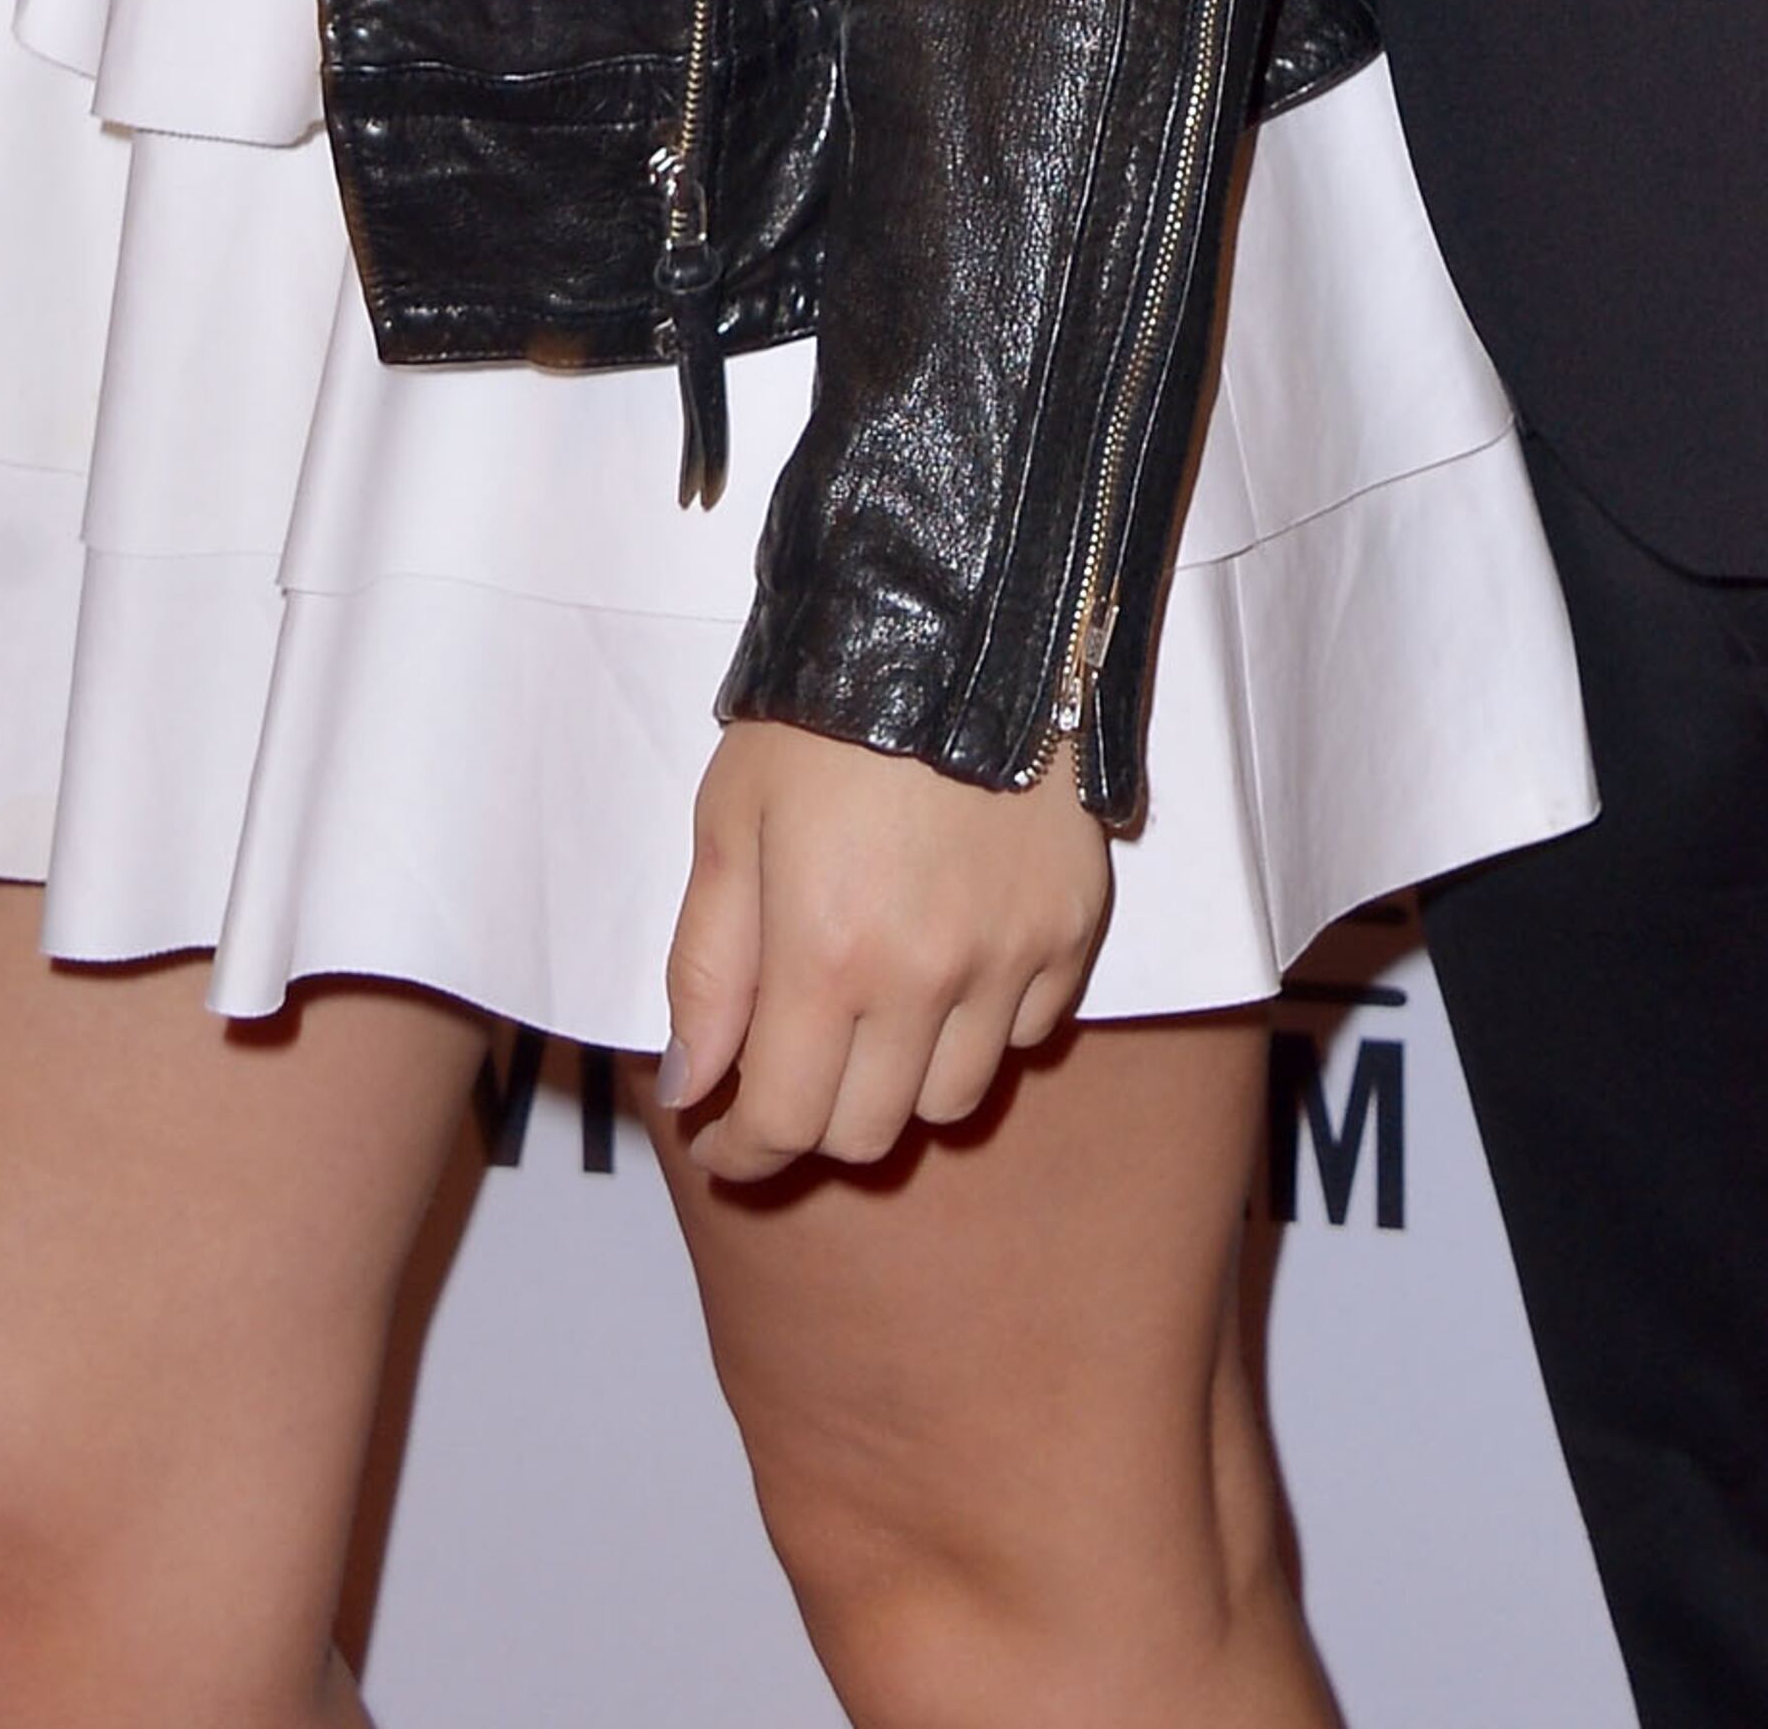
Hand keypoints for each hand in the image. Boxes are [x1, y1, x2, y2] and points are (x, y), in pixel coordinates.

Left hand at [660, 717, 1112, 1178]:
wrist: (961, 616)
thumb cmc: (824, 714)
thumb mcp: (730, 821)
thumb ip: (707, 966)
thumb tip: (692, 1085)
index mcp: (827, 952)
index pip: (784, 1125)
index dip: (740, 1152)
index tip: (720, 1138)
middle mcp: (928, 976)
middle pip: (869, 1132)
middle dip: (812, 1119)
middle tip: (789, 1066)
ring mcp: (1013, 955)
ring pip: (953, 1099)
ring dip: (900, 1081)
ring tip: (873, 1013)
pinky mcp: (1075, 926)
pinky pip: (1027, 1032)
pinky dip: (982, 1026)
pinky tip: (951, 962)